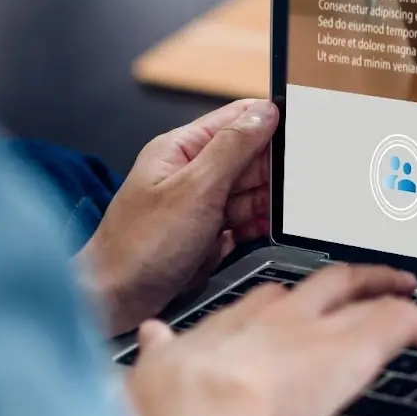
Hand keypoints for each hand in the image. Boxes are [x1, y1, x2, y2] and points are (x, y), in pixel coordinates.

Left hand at [78, 100, 276, 336]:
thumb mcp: (194, 188)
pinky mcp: (206, 236)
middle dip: (272, 172)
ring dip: (266, 204)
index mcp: (181, 149)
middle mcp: (191, 174)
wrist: (114, 302)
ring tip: (279, 216)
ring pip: (249, 194)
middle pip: (248, 158)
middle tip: (294, 187)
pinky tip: (265, 234)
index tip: (302, 132)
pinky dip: (256, 229)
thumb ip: (233, 148)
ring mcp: (199, 206)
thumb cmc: (137, 246)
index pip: (236, 119)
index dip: (269, 122)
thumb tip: (265, 113)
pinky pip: (242, 225)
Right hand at [126, 265, 416, 415]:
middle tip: (371, 280)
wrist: (200, 413)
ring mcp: (320, 325)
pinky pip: (406, 321)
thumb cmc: (170, 406)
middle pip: (324, 282)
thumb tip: (150, 338)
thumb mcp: (152, 372)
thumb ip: (158, 353)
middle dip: (352, 279)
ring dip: (394, 294)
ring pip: (369, 293)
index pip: (269, 300)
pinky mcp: (358, 343)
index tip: (297, 305)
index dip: (289, 301)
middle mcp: (280, 315)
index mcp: (232, 323)